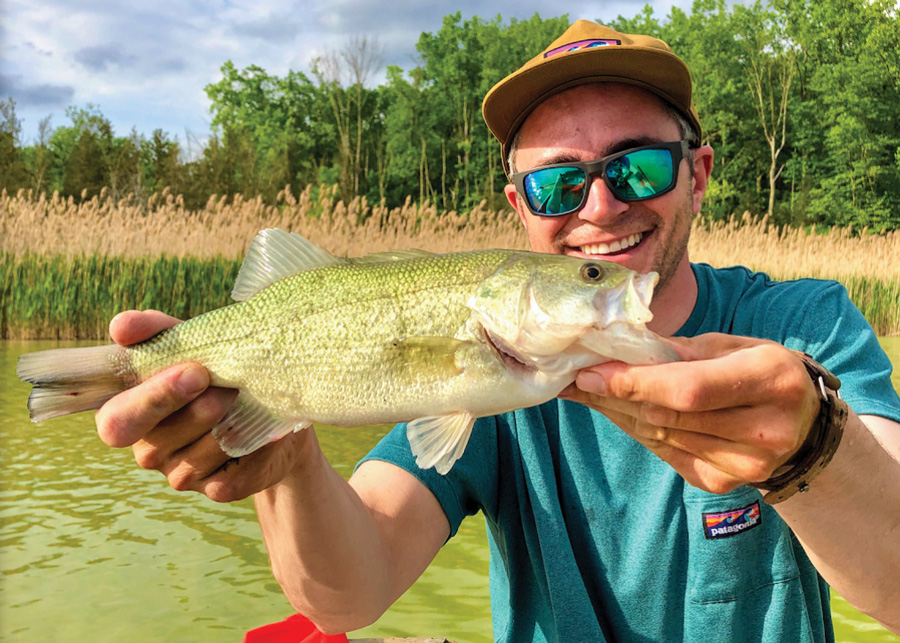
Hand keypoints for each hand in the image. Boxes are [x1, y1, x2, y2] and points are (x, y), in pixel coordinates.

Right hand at [95, 310, 312, 501]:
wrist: (275, 409)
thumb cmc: (220, 372)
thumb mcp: (192, 345)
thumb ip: (156, 332)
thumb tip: (120, 326)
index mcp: (130, 414)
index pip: (116, 422)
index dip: (153, 399)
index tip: (195, 372)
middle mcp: (149, 449)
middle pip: (160, 440)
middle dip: (197, 412)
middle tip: (228, 388)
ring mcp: (181, 474)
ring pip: (203, 453)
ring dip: (233, 424)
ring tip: (254, 399)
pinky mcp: (218, 489)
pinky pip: (236, 471)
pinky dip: (258, 445)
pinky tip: (271, 429)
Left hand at [559, 333, 820, 494]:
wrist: (802, 428)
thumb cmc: (762, 374)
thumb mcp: (735, 347)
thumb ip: (683, 351)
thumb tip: (621, 350)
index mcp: (771, 380)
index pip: (689, 389)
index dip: (635, 384)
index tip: (590, 374)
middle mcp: (763, 430)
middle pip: (668, 416)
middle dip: (614, 396)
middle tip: (575, 378)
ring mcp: (744, 466)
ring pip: (658, 436)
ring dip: (617, 412)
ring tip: (588, 391)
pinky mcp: (721, 483)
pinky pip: (663, 452)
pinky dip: (636, 429)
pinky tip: (616, 411)